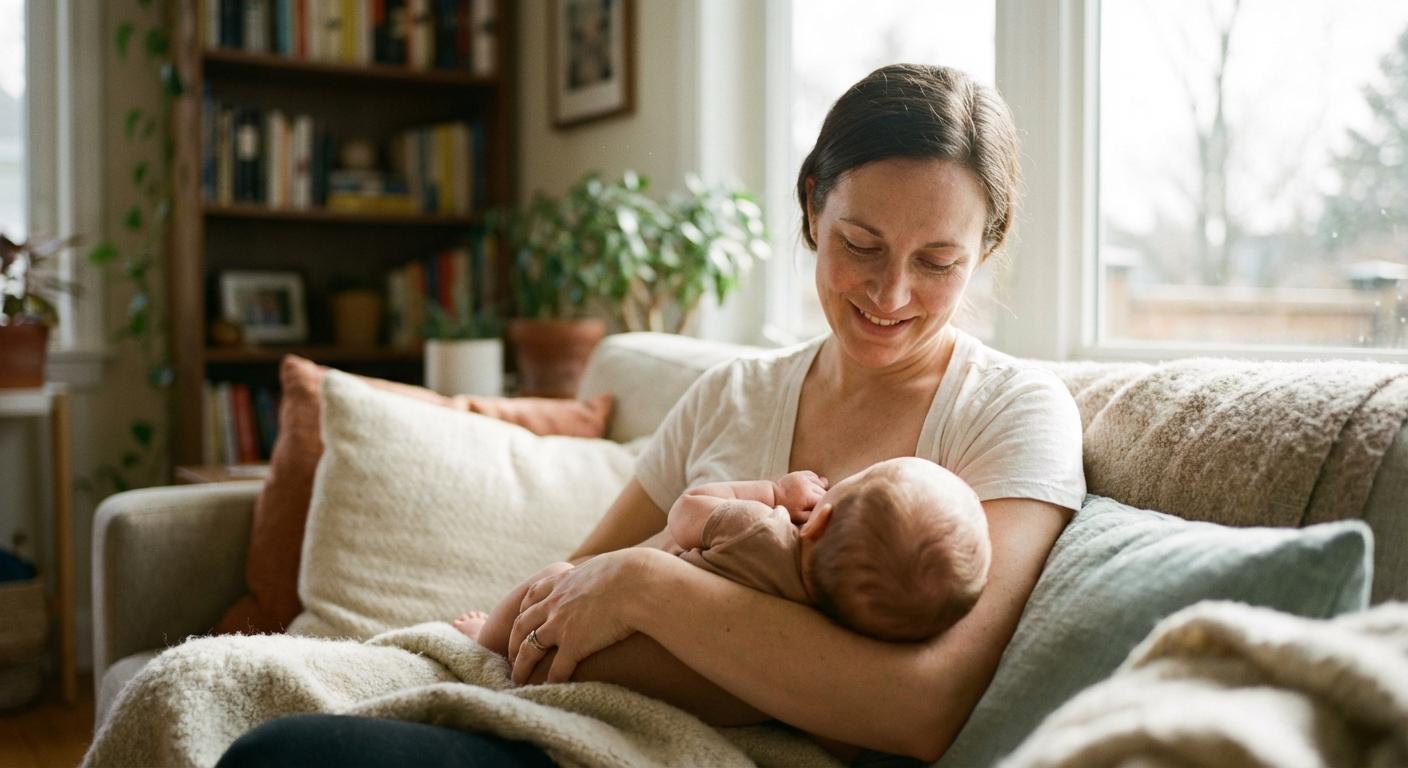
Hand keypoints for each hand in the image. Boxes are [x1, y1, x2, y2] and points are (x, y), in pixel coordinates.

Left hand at [508, 548, 661, 683]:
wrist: (638, 583)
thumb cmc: (634, 573)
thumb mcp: (609, 565)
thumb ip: (603, 573)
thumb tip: (616, 573)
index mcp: (563, 582)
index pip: (533, 595)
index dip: (525, 610)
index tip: (521, 620)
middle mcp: (555, 603)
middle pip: (522, 624)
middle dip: (513, 641)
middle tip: (511, 655)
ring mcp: (561, 624)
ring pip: (529, 648)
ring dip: (521, 665)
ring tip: (518, 679)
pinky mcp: (574, 644)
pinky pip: (556, 669)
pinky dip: (551, 680)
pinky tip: (551, 689)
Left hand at [773, 470, 828, 522]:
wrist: (773, 495)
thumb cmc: (786, 509)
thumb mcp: (800, 518)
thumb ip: (814, 514)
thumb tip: (828, 508)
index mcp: (808, 496)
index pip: (825, 500)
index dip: (824, 506)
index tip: (820, 511)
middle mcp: (808, 484)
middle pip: (824, 492)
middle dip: (822, 499)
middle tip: (814, 505)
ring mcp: (804, 476)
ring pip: (821, 484)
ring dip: (819, 490)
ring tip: (811, 497)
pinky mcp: (801, 473)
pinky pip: (815, 477)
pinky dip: (815, 483)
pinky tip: (809, 489)